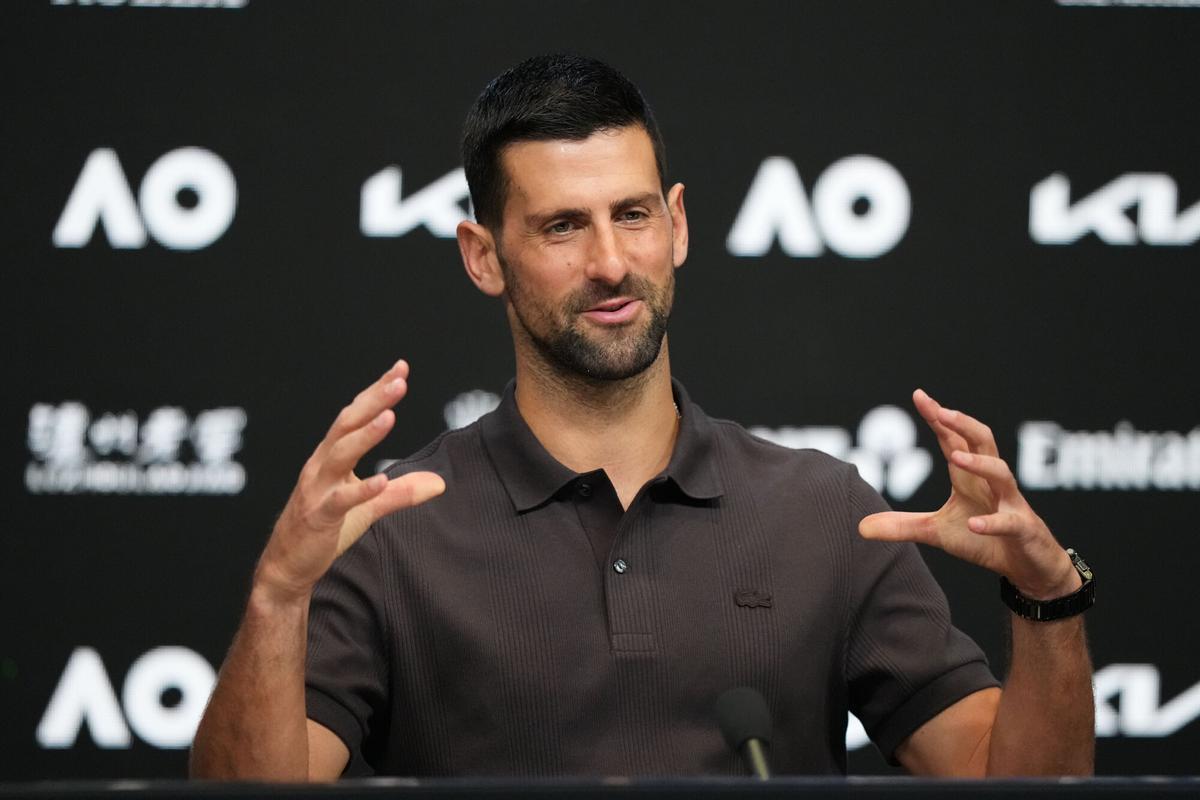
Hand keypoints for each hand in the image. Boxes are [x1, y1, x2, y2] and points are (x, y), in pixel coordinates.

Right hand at [254, 360, 445, 603]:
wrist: (287, 566)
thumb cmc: (323, 530)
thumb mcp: (368, 508)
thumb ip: (400, 493)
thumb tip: (439, 483)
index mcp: (330, 457)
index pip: (355, 415)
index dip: (376, 392)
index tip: (400, 369)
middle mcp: (321, 466)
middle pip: (347, 425)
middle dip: (373, 401)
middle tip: (399, 380)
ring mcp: (317, 490)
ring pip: (340, 455)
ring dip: (365, 435)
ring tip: (389, 416)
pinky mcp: (319, 517)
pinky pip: (340, 501)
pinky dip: (361, 490)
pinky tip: (381, 481)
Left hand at [858, 389, 1078, 599]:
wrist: (1027, 566)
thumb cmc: (985, 541)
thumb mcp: (937, 533)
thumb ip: (903, 525)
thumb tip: (860, 526)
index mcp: (970, 478)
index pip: (954, 440)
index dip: (939, 417)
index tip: (919, 395)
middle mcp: (991, 483)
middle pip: (983, 443)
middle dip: (963, 425)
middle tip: (941, 412)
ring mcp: (1010, 504)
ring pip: (1001, 474)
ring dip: (979, 463)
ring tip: (955, 457)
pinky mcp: (1023, 530)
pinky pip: (1010, 522)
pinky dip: (993, 522)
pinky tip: (974, 524)